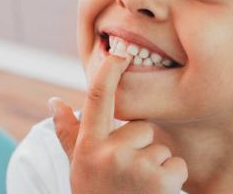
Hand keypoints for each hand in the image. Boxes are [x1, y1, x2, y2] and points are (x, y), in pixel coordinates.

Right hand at [50, 43, 187, 192]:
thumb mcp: (78, 168)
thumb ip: (69, 134)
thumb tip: (54, 101)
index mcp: (88, 146)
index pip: (96, 98)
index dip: (108, 72)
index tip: (118, 52)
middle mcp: (108, 153)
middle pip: (141, 127)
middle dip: (141, 148)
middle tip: (127, 177)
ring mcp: (135, 166)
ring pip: (160, 149)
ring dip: (156, 168)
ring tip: (139, 190)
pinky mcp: (160, 181)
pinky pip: (177, 165)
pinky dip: (172, 181)